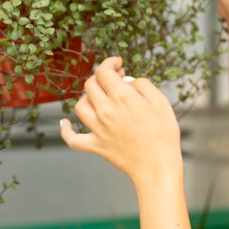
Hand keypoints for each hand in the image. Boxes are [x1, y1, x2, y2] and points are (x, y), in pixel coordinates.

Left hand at [59, 56, 182, 187]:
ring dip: (88, 97)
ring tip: (100, 98)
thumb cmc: (163, 135)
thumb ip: (143, 85)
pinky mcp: (96, 146)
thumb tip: (128, 81)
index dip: (109, 63)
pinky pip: (72, 138)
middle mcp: (105, 111)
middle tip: (115, 80)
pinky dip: (66, 130)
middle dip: (101, 77)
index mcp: (122, 97)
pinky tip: (65, 123)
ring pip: (80, 106)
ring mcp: (98, 129)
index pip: (104, 71)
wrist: (157, 166)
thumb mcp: (160, 102)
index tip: (117, 64)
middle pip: (90, 85)